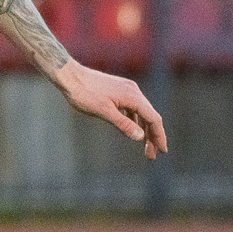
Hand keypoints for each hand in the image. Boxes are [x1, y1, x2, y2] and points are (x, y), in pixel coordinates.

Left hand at [50, 61, 168, 158]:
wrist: (70, 76)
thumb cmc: (84, 94)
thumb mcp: (104, 112)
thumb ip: (123, 124)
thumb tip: (140, 137)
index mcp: (133, 96)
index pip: (153, 119)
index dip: (159, 136)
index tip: (162, 151)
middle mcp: (134, 91)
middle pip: (149, 116)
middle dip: (152, 136)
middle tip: (152, 155)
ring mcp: (126, 90)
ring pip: (141, 113)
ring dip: (143, 129)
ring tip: (144, 147)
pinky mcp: (119, 91)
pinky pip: (132, 108)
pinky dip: (134, 120)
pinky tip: (132, 129)